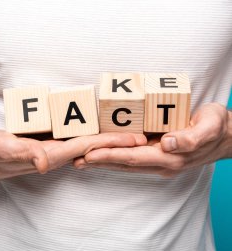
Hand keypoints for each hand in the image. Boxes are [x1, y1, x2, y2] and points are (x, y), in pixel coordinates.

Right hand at [0, 130, 145, 181]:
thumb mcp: (2, 147)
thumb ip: (23, 152)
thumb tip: (44, 162)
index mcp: (52, 154)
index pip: (89, 146)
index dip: (113, 142)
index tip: (136, 138)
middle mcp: (57, 153)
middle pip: (94, 145)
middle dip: (119, 141)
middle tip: (144, 134)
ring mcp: (53, 148)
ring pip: (87, 141)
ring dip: (109, 137)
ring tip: (129, 129)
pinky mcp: (47, 142)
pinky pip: (75, 137)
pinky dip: (92, 132)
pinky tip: (98, 126)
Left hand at [74, 103, 231, 176]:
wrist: (226, 135)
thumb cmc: (217, 126)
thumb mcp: (210, 126)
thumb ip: (191, 137)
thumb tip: (168, 142)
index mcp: (170, 157)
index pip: (133, 157)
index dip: (110, 155)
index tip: (89, 154)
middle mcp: (160, 162)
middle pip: (122, 163)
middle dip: (98, 161)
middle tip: (74, 159)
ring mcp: (157, 160)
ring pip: (123, 162)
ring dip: (101, 161)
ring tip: (80, 159)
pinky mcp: (155, 153)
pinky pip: (129, 156)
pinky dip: (112, 155)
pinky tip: (101, 153)